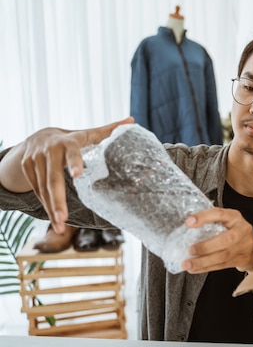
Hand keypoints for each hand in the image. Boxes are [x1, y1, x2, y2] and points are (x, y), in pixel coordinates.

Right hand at [0, 117, 133, 233]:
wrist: (38, 136)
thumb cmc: (72, 139)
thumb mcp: (88, 133)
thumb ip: (109, 130)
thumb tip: (132, 120)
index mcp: (68, 142)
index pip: (72, 152)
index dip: (74, 162)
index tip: (78, 175)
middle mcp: (49, 150)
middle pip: (53, 178)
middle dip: (58, 200)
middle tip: (64, 219)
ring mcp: (35, 159)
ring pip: (43, 188)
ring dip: (51, 208)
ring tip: (59, 226)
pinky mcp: (26, 168)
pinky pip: (36, 189)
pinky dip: (44, 204)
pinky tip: (53, 218)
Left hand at [182, 207, 252, 273]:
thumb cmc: (236, 232)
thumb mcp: (228, 220)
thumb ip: (213, 221)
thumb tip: (188, 225)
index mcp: (235, 217)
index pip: (219, 214)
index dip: (204, 217)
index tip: (188, 222)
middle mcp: (242, 231)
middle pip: (226, 240)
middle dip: (206, 246)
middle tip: (191, 250)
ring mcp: (243, 247)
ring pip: (223, 256)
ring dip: (203, 261)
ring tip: (188, 263)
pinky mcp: (240, 260)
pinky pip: (221, 265)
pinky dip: (206, 268)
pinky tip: (195, 269)